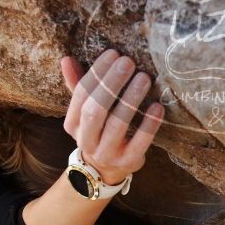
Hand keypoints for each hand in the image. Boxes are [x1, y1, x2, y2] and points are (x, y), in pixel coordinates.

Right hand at [61, 50, 163, 184]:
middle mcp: (86, 140)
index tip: (113, 53)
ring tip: (144, 78)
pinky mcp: (128, 161)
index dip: (97, 72)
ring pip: (117, 124)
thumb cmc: (98, 131)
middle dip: (112, 83)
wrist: (105, 171)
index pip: (81, 94)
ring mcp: (107, 153)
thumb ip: (77, 86)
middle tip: (128, 62)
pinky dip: (149, 124)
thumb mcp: (84, 112)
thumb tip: (67, 59)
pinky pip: (140, 142)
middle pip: (96, 109)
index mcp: (72, 124)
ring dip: (131, 99)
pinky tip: (157, 106)